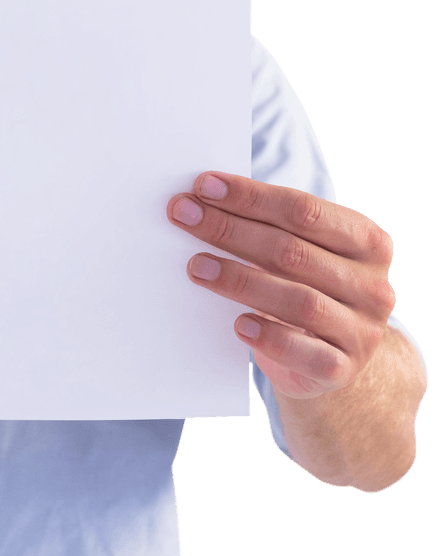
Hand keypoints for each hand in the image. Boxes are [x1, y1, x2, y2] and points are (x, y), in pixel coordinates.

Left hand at [167, 172, 395, 399]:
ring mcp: (363, 330)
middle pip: (293, 251)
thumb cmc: (302, 287)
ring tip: (196, 267)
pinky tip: (238, 324)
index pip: (303, 210)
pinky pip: (306, 353)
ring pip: (299, 301)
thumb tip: (200, 201)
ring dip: (241, 280)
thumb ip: (265, 226)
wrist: (331, 359)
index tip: (202, 185)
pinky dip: (270, 337)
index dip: (250, 196)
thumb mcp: (298, 252)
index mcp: (366, 241)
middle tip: (184, 216)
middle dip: (230, 230)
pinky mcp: (343, 369)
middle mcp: (372, 284)